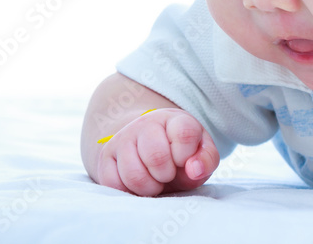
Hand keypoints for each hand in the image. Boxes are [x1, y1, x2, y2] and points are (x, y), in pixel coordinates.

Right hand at [94, 108, 219, 195]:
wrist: (148, 148)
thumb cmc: (180, 154)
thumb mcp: (200, 153)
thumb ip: (206, 160)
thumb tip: (193, 170)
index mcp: (174, 119)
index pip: (184, 134)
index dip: (186, 155)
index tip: (183, 160)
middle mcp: (146, 123)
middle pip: (156, 157)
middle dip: (166, 174)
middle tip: (168, 173)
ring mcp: (123, 138)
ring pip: (134, 175)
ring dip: (149, 187)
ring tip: (154, 180)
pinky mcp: (106, 156)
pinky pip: (114, 184)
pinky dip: (129, 191)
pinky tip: (138, 182)